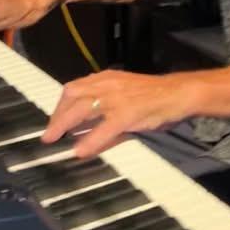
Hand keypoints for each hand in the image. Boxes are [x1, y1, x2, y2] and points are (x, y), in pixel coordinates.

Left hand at [41, 70, 195, 157]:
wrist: (179, 93)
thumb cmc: (156, 98)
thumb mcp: (127, 104)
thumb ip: (105, 122)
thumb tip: (86, 141)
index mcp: (107, 79)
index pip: (74, 88)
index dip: (60, 105)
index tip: (54, 120)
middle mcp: (108, 85)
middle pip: (72, 96)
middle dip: (57, 115)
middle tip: (50, 134)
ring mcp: (117, 98)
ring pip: (82, 109)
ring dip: (64, 124)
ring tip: (54, 139)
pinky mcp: (128, 113)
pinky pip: (104, 128)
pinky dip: (90, 140)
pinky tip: (81, 151)